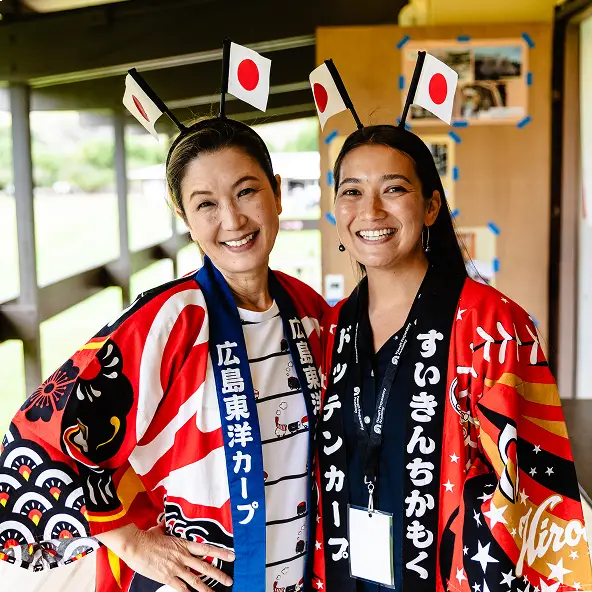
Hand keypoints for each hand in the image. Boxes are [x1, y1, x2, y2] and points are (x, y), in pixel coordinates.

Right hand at [97, 523, 234, 591]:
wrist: (135, 545)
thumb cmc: (146, 537)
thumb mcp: (159, 531)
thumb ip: (164, 529)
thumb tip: (163, 523)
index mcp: (183, 544)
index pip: (206, 549)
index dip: (220, 552)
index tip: (231, 556)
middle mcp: (183, 557)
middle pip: (205, 567)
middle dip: (218, 574)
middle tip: (229, 579)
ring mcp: (176, 568)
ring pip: (196, 580)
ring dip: (207, 588)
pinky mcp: (167, 577)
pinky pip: (181, 588)